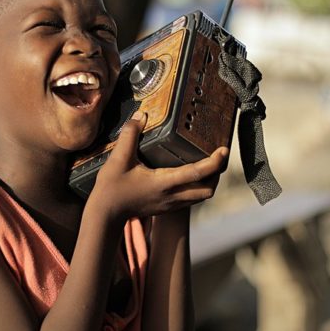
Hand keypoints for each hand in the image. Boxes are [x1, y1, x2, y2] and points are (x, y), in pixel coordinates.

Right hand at [88, 111, 228, 221]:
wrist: (105, 215)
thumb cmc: (111, 188)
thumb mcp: (118, 159)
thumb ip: (130, 135)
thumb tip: (141, 115)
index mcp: (164, 183)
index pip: (198, 173)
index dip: (215, 162)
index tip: (224, 149)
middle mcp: (172, 196)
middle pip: (208, 190)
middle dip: (217, 174)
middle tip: (219, 156)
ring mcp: (170, 205)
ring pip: (201, 197)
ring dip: (210, 182)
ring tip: (210, 164)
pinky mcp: (166, 208)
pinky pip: (191, 199)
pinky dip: (198, 187)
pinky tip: (192, 175)